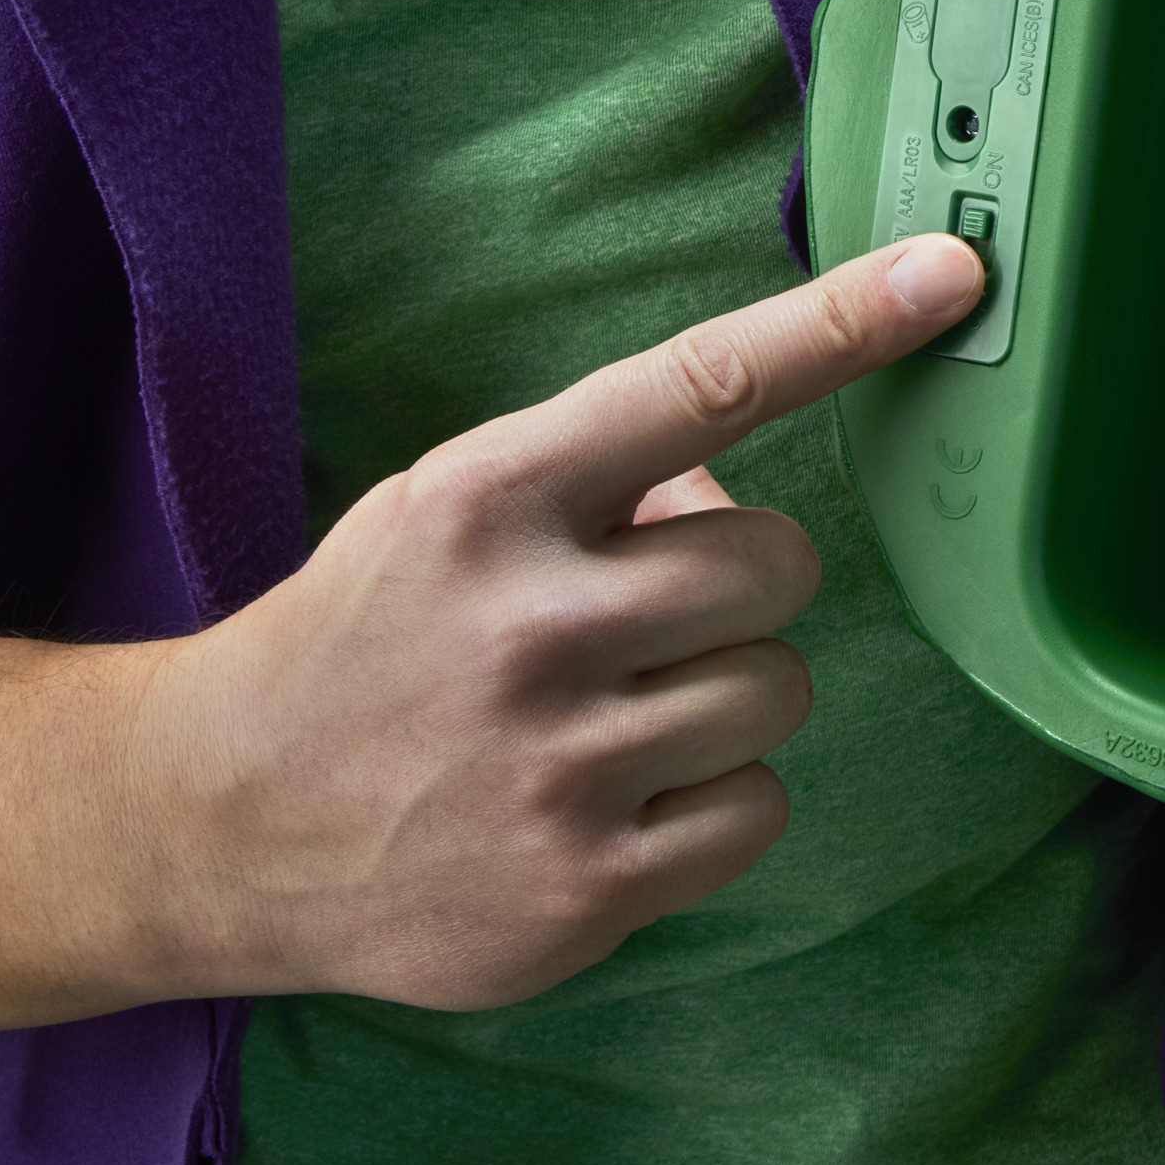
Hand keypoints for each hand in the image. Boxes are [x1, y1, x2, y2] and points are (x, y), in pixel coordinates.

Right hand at [0, 235, 982, 1026]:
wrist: (216, 818)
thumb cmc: (371, 635)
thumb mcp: (451, 509)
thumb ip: (601, 482)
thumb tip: (737, 497)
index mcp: (492, 495)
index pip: (702, 384)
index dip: (839, 324)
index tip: (947, 275)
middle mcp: (529, 621)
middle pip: (780, 567)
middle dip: (741, 586)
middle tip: (651, 617)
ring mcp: (557, 765)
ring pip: (782, 692)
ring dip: (725, 697)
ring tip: (614, 716)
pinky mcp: (585, 889)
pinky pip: (761, 811)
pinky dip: (714, 802)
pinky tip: (617, 799)